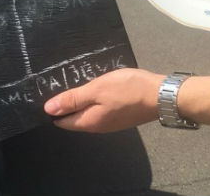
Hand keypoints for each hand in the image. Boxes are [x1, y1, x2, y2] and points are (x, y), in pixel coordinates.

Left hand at [44, 68, 164, 132]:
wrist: (160, 95)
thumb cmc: (127, 90)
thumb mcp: (96, 89)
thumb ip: (73, 99)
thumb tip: (48, 110)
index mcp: (89, 122)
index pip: (63, 122)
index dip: (53, 110)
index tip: (48, 94)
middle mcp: (99, 126)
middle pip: (75, 118)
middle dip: (66, 105)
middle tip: (61, 85)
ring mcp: (111, 122)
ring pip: (88, 113)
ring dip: (81, 101)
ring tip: (77, 83)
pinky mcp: (121, 115)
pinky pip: (100, 110)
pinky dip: (94, 100)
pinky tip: (96, 88)